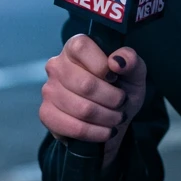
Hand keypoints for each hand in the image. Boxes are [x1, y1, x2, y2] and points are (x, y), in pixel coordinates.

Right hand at [39, 35, 146, 150]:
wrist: (114, 118)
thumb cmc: (122, 88)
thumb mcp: (134, 72)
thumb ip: (130, 60)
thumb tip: (116, 62)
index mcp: (75, 47)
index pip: (81, 48)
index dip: (102, 65)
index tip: (115, 77)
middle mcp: (57, 65)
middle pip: (85, 84)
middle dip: (112, 99)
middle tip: (122, 104)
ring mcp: (49, 90)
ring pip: (82, 109)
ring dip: (107, 118)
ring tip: (116, 118)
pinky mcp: (46, 113)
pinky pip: (72, 128)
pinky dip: (95, 133)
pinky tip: (105, 131)